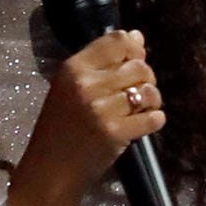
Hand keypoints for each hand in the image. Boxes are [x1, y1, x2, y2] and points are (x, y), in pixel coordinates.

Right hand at [9, 29, 165, 205]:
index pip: (117, 40)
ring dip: (152, 100)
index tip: (133, 62)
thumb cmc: (61, 126)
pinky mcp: (116, 133)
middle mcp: (87, 84)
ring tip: (142, 109)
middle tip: (138, 92)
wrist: (51, 169)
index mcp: (73, 68)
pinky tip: (144, 123)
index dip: (134, 49)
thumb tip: (137, 37)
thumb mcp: (71, 87)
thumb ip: (103, 62)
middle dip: (147, 78)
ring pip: (148, 91)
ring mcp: (101, 109)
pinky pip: (153, 118)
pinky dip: (154, 120)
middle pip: (139, 66)